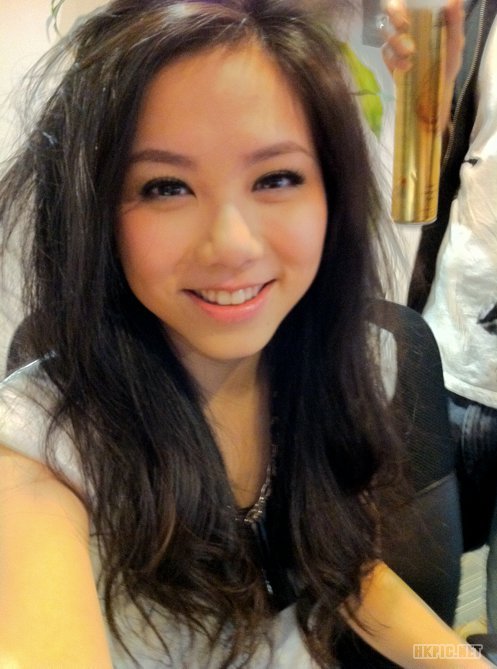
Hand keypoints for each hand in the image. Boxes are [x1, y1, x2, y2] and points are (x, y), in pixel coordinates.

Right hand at [381, 0, 464, 129]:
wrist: (436, 92)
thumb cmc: (447, 64)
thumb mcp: (454, 43)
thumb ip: (455, 22)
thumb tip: (455, 0)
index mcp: (421, 16)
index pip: (405, 1)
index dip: (399, 4)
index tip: (407, 11)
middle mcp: (406, 25)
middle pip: (388, 10)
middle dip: (393, 15)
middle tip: (403, 26)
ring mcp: (395, 42)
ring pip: (385, 32)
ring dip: (395, 41)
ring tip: (409, 54)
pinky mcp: (389, 60)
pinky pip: (385, 53)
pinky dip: (394, 60)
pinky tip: (406, 67)